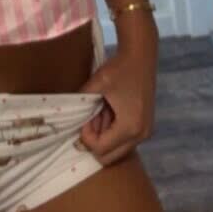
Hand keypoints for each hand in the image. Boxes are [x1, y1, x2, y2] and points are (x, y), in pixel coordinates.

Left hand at [76, 36, 157, 164]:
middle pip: (110, 157)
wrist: (141, 55)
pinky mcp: (145, 125)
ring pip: (117, 150)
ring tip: (98, 112)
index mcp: (130, 127)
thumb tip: (67, 119)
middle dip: (95, 141)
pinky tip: (107, 112)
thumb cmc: (119, 68)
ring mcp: (145, 131)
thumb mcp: (97, 85)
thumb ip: (81, 103)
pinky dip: (112, 132)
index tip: (84, 117)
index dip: (86, 137)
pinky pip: (125, 140)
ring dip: (103, 136)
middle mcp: (141, 135)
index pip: (101, 149)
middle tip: (89, 119)